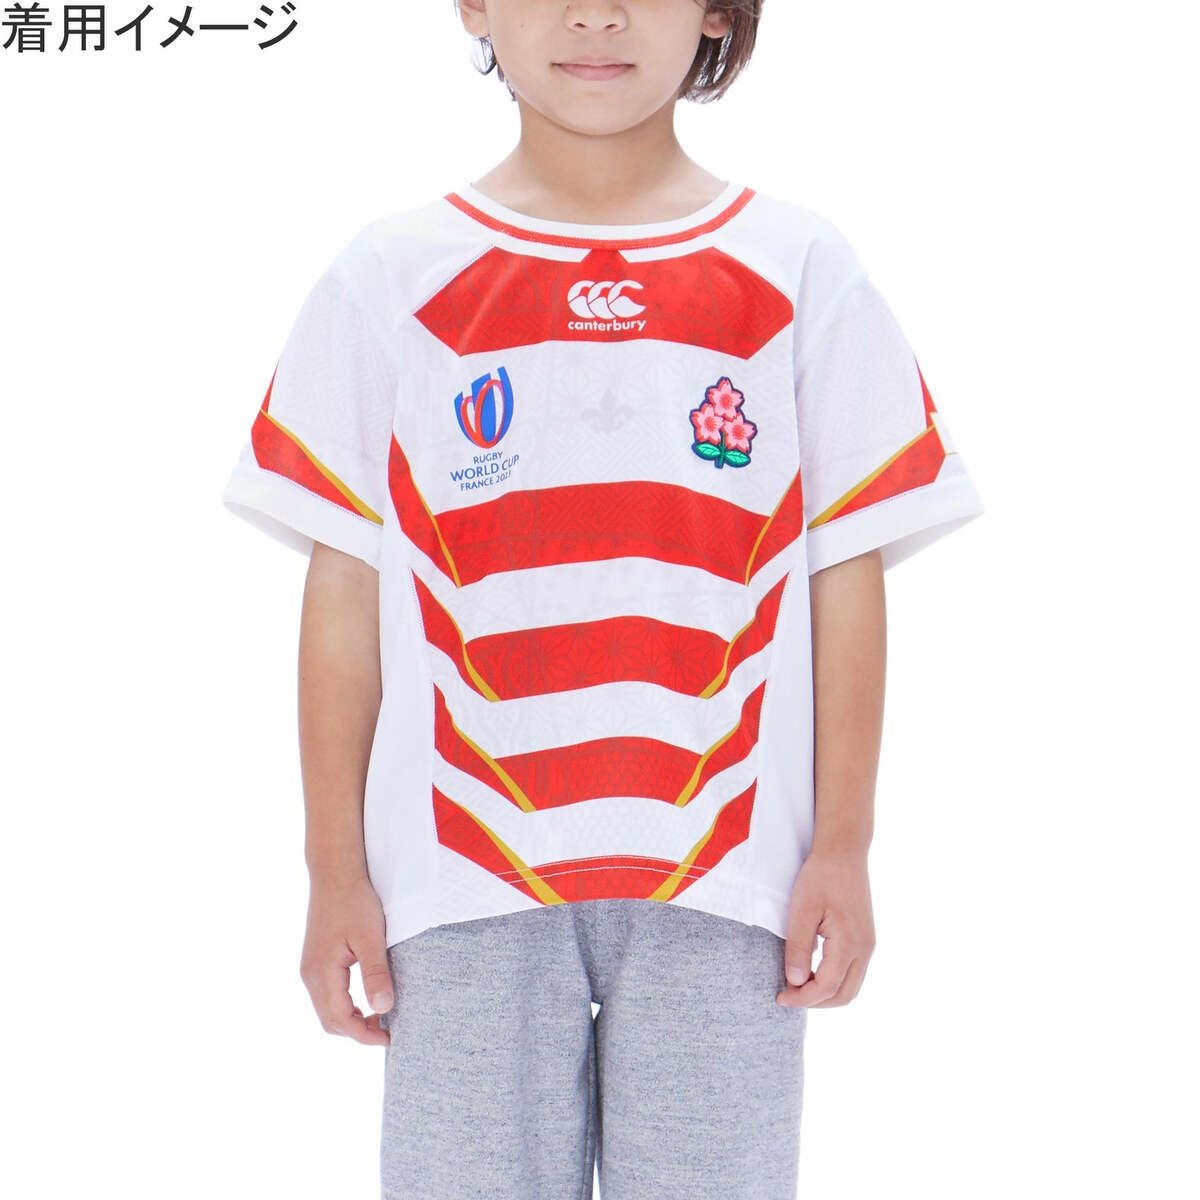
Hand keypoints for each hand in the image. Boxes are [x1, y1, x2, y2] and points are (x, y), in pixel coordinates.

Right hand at [299, 872, 392, 1045]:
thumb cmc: (354, 901)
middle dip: (357, 1032)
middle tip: (388, 1030)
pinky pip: (327, 994)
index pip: (340, 1020)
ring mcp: (310, 968)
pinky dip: (345, 1005)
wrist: (335, 872)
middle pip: (330, 1021)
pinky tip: (366, 998)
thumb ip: (375, 974)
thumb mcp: (371, 937)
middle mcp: (310, 975)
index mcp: (321, 973)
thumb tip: (384, 1008)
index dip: (364, 1035)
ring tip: (381, 1015)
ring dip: (351, 1019)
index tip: (389, 1039)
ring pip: (327, 1009)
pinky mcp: (316, 960)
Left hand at [776, 849, 874, 1007]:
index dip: (802, 998)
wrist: (844, 851)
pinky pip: (853, 972)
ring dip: (826, 993)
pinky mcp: (865, 938)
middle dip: (816, 1002)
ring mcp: (868, 944)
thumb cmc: (821, 876)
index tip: (780, 998)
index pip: (827, 987)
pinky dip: (834, 981)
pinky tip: (812, 971)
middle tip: (788, 995)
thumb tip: (795, 981)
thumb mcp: (803, 909)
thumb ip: (799, 947)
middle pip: (844, 995)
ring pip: (851, 986)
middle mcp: (865, 949)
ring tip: (798, 985)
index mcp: (850, 943)